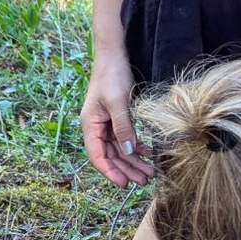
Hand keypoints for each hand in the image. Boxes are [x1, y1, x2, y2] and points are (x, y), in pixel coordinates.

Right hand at [80, 50, 153, 186]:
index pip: (97, 156)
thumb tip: (128, 152)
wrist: (114, 56)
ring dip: (134, 161)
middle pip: (111, 156)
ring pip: (120, 150)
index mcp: (90, 125)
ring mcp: (107, 124)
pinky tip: (149, 154)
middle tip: (145, 181)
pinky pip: (126, 139)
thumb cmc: (112, 76)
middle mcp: (97, 128)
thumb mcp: (118, 102)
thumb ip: (123, 128)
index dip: (110, 172)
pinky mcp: (118, 119)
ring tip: (150, 172)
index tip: (124, 183)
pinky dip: (137, 147)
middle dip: (127, 169)